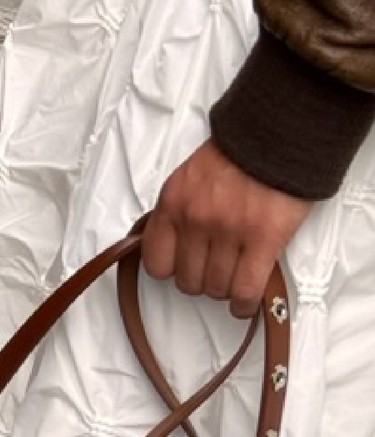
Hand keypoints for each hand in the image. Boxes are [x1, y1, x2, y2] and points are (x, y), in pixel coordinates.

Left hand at [142, 140, 310, 317]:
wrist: (279, 133)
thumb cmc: (238, 156)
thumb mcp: (190, 178)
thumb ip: (178, 211)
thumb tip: (173, 248)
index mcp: (173, 202)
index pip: (156, 263)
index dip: (172, 271)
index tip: (184, 267)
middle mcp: (195, 218)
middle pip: (188, 281)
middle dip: (203, 281)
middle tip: (218, 270)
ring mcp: (228, 230)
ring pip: (216, 288)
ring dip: (226, 290)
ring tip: (237, 278)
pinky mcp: (263, 238)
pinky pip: (245, 289)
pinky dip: (245, 303)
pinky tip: (247, 303)